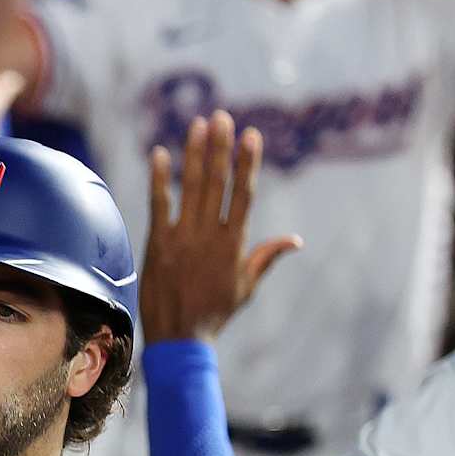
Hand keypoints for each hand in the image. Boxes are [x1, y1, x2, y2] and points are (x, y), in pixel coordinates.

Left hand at [139, 111, 301, 344]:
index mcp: (235, 244)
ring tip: (197, 124)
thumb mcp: (246, 287)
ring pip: (191, 187)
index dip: (247, 163)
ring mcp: (183, 238)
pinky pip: (158, 205)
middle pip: (218, 183)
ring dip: (194, 153)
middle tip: (222, 117)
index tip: (251, 135)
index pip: (244, 195)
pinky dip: (159, 179)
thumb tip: (295, 240)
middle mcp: (210, 236)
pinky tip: (159, 154)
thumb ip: (266, 257)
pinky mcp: (158, 244)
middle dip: (220, 147)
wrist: (179, 338)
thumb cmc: (214, 313)